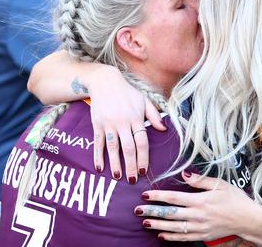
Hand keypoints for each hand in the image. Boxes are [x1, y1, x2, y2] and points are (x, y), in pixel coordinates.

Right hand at [87, 66, 164, 182]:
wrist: (104, 81)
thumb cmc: (127, 92)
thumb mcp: (144, 100)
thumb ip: (154, 116)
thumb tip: (164, 129)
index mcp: (136, 118)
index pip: (142, 142)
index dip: (144, 158)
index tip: (145, 170)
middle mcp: (122, 122)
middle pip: (128, 148)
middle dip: (131, 165)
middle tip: (133, 180)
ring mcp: (108, 124)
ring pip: (113, 147)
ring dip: (115, 163)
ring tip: (118, 177)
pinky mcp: (97, 124)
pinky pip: (98, 143)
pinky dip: (98, 156)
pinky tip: (100, 168)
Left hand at [135, 172, 261, 241]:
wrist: (248, 219)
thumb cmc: (235, 199)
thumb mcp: (220, 184)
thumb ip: (201, 180)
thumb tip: (185, 174)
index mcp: (201, 200)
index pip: (174, 198)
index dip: (158, 196)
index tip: (145, 194)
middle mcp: (198, 215)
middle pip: (170, 214)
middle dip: (152, 212)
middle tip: (137, 210)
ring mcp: (200, 227)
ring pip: (174, 227)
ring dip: (158, 225)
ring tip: (144, 222)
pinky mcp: (203, 235)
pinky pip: (183, 238)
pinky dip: (171, 237)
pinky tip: (161, 234)